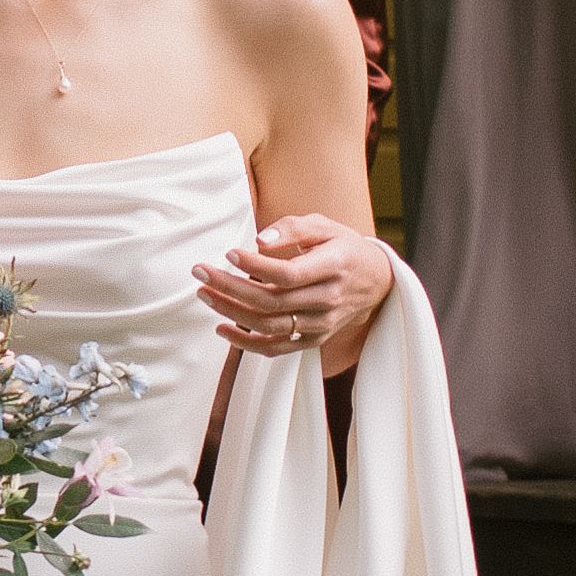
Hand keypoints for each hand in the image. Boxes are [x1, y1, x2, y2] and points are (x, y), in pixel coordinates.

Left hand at [194, 213, 390, 361]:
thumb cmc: (343, 247)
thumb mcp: (325, 226)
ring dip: (231, 313)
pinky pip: (276, 348)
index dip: (256, 267)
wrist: (375, 281)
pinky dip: (246, 343)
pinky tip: (222, 329)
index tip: (228, 253)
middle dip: (230, 287)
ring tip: (205, 294)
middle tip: (200, 272)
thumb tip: (260, 240)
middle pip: (272, 301)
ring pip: (269, 326)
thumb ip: (294, 228)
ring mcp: (321, 324)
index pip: (288, 274)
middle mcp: (328, 300)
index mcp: (334, 267)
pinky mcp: (313, 340)